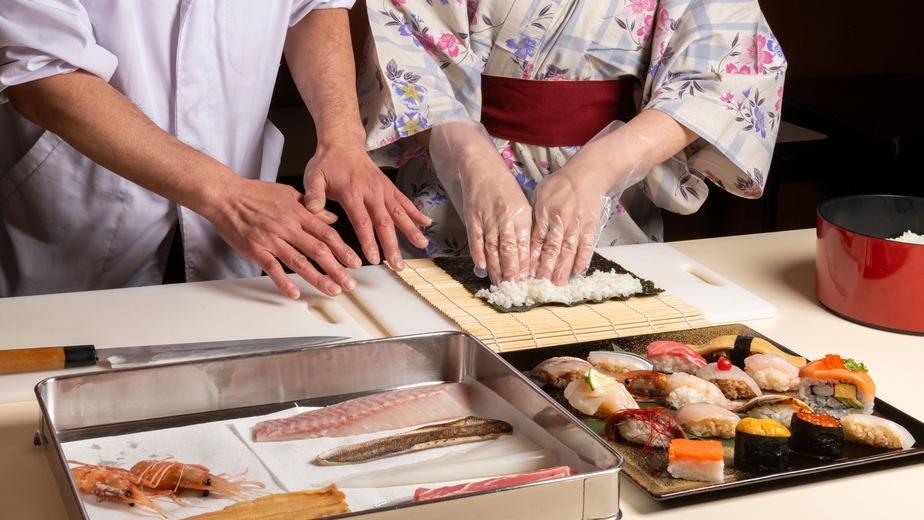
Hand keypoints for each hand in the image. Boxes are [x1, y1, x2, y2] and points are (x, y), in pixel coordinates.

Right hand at [204, 176, 362, 298]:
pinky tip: (295, 293)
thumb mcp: (289, 194)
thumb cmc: (255, 194)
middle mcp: (287, 226)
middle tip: (350, 283)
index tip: (355, 262)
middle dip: (337, 269)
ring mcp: (271, 239)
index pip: (327, 234)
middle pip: (318, 250)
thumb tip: (332, 217)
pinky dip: (284, 282)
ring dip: (318, 278)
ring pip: (299, 262)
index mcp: (298, 212)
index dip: (343, 250)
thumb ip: (311, 207)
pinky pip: (272, 269)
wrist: (225, 195)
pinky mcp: (255, 250)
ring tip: (332, 290)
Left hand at [302, 143, 430, 268]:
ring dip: (411, 230)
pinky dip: (416, 213)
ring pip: (399, 213)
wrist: (342, 144)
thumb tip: (312, 210)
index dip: (369, 241)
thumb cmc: (326, 163)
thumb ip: (312, 194)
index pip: (363, 222)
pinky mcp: (389, 188)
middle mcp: (371, 192)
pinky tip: (426, 224)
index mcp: (352, 192)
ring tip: (422, 245)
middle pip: (385, 222)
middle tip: (398, 264)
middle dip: (393, 245)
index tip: (374, 259)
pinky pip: (404, 201)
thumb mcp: (313, 176)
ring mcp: (383, 189)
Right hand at [428, 121, 530, 283]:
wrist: (481, 167)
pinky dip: (479, 254)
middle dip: (512, 270)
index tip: (527, 280)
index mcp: (521, 213)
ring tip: (499, 283)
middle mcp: (505, 216)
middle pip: (510, 249)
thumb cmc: (504, 187)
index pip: (525, 244)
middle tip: (514, 287)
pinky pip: (476, 239)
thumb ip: (525, 229)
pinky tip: (482, 267)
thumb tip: (529, 256)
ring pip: (493, 247)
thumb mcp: (522, 204)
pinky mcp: (472, 217)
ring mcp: (487, 217)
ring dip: (496, 267)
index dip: (525, 264)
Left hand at [529, 156, 609, 284]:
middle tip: (540, 284)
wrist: (588, 173)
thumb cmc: (561, 184)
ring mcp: (577, 222)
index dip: (531, 258)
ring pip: (569, 249)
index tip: (525, 273)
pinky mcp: (592, 224)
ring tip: (557, 284)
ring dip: (563, 268)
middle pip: (552, 247)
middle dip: (545, 268)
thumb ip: (534, 217)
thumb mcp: (541, 195)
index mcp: (544, 211)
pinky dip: (583, 258)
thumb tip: (524, 239)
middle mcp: (561, 218)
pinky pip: (587, 244)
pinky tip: (577, 271)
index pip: (536, 239)